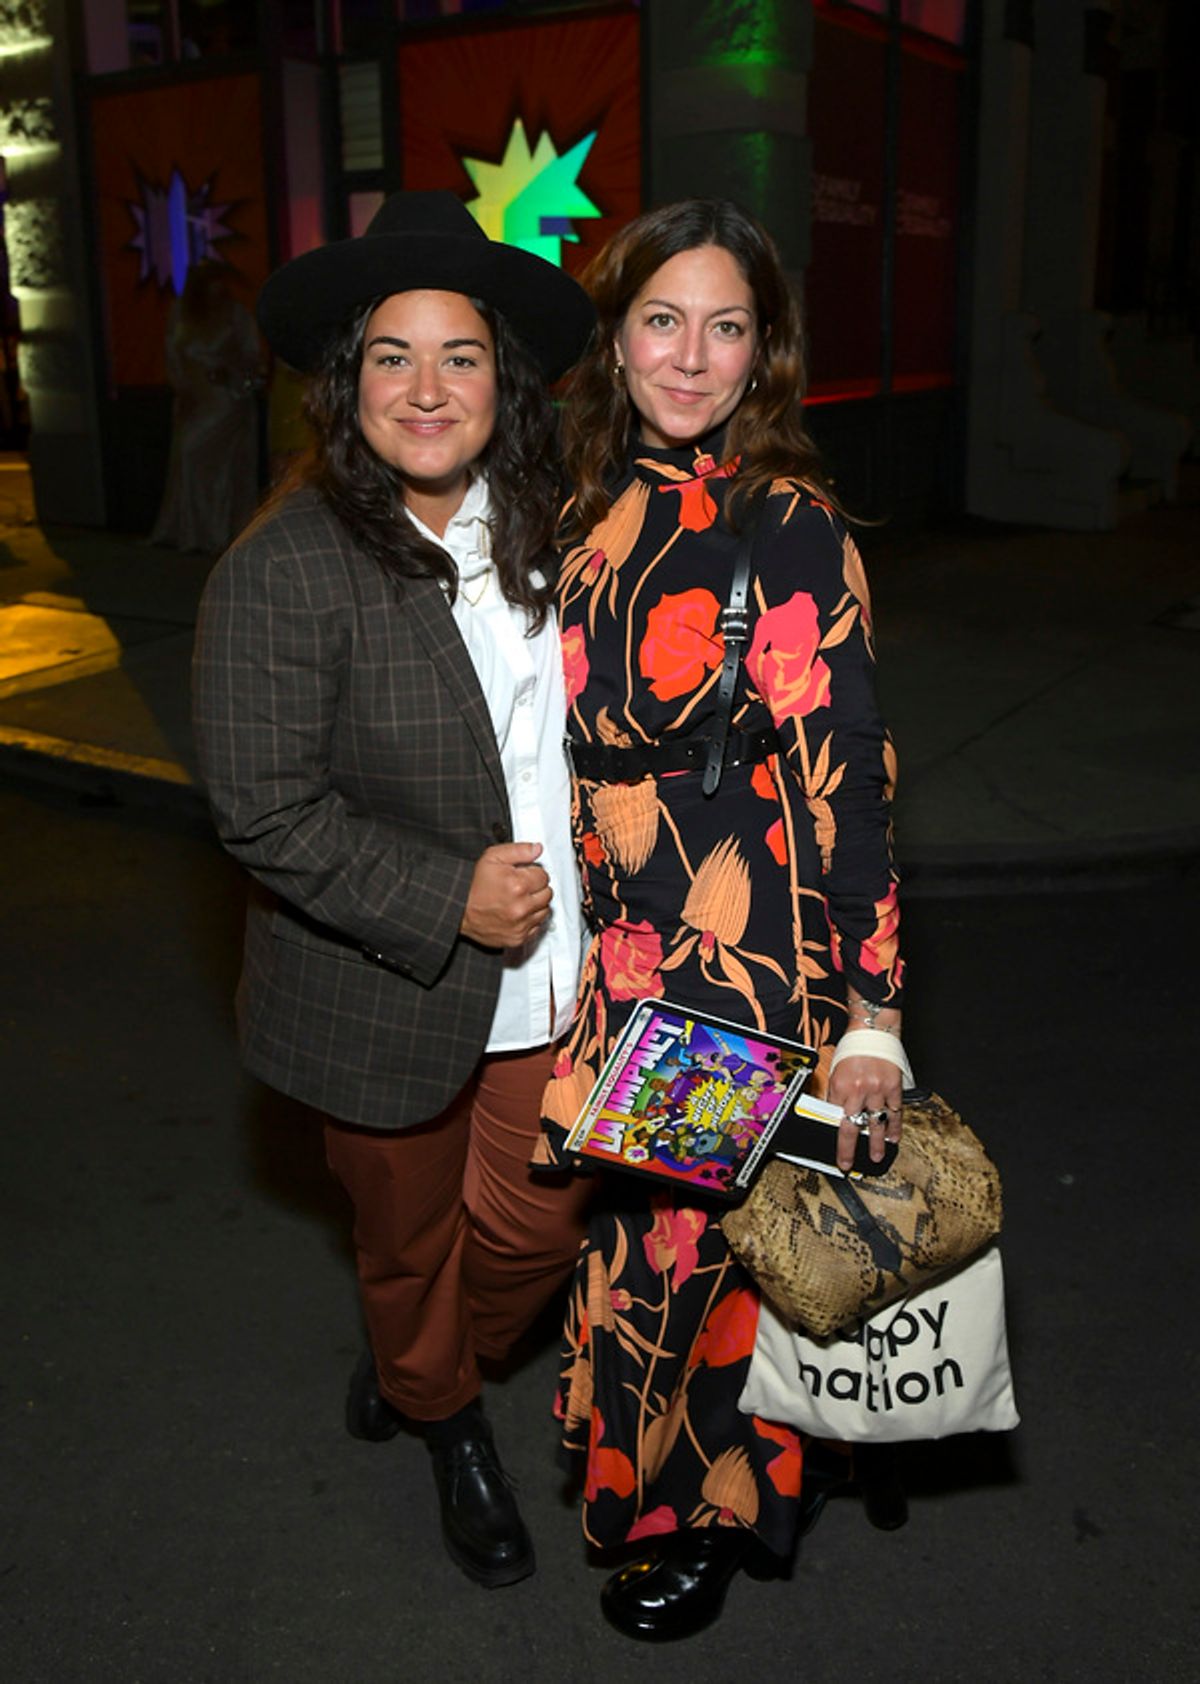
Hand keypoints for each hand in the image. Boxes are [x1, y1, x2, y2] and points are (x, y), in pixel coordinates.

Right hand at [460, 842, 551, 948]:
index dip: (533, 872)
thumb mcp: (492, 857)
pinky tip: (518, 913)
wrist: (459, 910)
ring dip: (536, 904)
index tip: (523, 874)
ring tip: (519, 899)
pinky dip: (530, 919)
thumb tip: (537, 849)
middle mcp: (522, 907)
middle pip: (547, 893)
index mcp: (518, 885)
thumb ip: (519, 850)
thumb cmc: (474, 885)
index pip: (544, 876)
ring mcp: (521, 924)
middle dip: (537, 887)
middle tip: (522, 886)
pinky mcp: (519, 937)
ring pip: (544, 910)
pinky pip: (537, 927)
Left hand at [827, 1055, 902, 1171]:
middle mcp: (858, 1090)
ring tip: (877, 1156)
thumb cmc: (853, 1049)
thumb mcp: (836, 1071)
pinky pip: (894, 1111)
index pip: (836, 1119)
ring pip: (877, 1122)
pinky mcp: (893, 1087)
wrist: (873, 1030)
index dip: (837, 1139)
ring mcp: (878, 1090)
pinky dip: (894, 1126)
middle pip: (853, 1127)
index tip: (839, 1155)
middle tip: (850, 1163)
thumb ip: (836, 1094)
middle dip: (850, 1149)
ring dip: (877, 1142)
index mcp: (840, 1086)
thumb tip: (834, 1115)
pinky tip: (893, 1136)